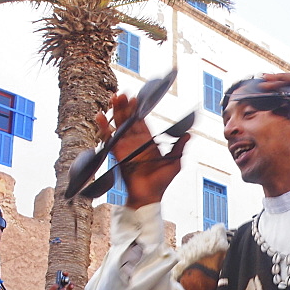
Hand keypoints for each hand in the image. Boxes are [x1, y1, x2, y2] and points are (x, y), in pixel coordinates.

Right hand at [96, 94, 189, 208]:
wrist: (149, 196)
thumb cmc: (162, 182)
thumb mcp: (175, 162)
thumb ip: (179, 147)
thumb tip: (189, 134)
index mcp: (149, 141)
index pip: (142, 121)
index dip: (139, 110)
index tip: (136, 98)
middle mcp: (136, 141)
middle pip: (130, 119)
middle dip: (126, 106)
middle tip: (123, 93)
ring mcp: (126, 146)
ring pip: (120, 124)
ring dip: (116, 111)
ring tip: (114, 98)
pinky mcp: (118, 153)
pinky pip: (109, 138)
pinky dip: (104, 127)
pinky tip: (100, 116)